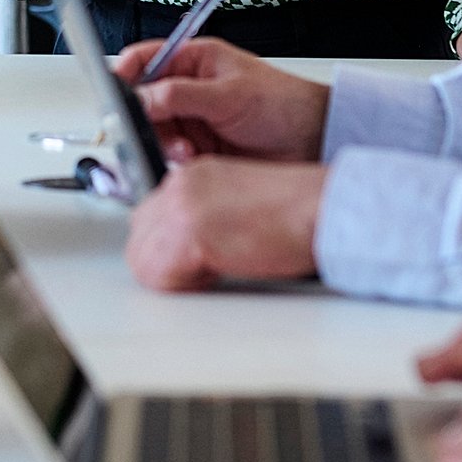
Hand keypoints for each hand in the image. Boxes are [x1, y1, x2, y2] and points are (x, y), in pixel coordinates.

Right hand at [110, 36, 327, 161]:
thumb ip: (181, 95)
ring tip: (187, 151)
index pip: (144, 60)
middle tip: (154, 130)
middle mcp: (189, 89)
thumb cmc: (284, 104)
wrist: (314, 142)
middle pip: (142, 101)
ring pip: (154, 131)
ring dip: (164, 142)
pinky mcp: (199, 149)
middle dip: (144, 118)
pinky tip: (193, 160)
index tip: (115, 93)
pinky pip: (170, 154)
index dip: (124, 74)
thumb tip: (143, 97)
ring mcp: (193, 120)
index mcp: (194, 60)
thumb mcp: (230, 94)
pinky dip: (175, 160)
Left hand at [125, 159, 325, 290]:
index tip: (192, 262)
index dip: (166, 250)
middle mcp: (182, 183)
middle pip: (138, 239)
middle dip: (164, 265)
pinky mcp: (191, 229)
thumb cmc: (297, 215)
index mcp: (192, 175)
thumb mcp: (235, 207)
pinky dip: (183, 286)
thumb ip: (200, 218)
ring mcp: (183, 205)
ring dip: (172, 277)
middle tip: (203, 272)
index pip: (147, 219)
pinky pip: (159, 275)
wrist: (323, 209)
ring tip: (213, 273)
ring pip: (142, 260)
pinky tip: (217, 276)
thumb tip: (175, 251)